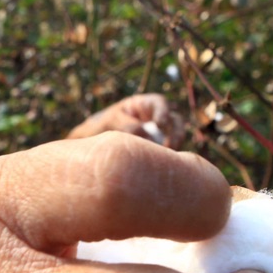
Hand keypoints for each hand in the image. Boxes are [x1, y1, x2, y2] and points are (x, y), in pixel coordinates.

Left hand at [66, 93, 185, 148]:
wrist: (95, 141)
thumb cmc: (102, 124)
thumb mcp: (110, 120)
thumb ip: (126, 124)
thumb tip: (146, 135)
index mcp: (144, 104)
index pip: (160, 103)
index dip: (163, 112)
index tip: (160, 123)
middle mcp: (156, 118)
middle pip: (176, 121)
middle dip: (176, 133)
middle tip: (169, 146)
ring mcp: (160, 134)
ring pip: (177, 138)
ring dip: (175, 148)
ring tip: (166, 160)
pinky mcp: (159, 150)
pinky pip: (169, 154)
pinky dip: (168, 160)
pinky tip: (160, 168)